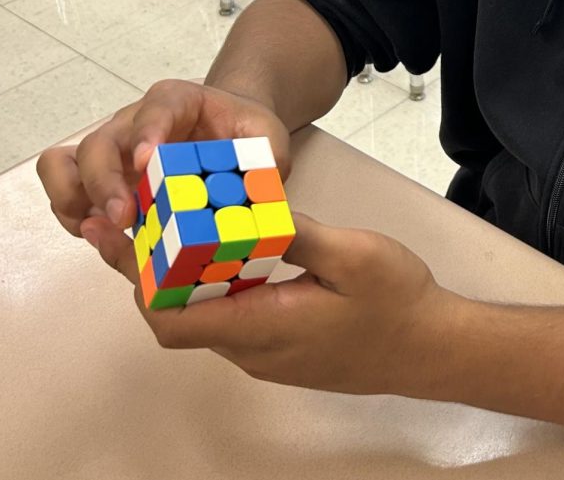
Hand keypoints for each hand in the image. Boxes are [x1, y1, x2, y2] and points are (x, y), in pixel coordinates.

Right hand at [35, 78, 291, 238]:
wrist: (228, 132)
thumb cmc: (244, 131)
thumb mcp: (267, 137)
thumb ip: (267, 157)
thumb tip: (258, 190)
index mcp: (178, 101)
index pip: (158, 107)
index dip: (148, 131)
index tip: (147, 161)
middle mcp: (135, 122)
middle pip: (100, 142)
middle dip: (104, 181)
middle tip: (124, 217)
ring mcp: (113, 151)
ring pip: (65, 163)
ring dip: (73, 197)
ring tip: (95, 229)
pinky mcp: (103, 180)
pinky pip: (67, 189)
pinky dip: (71, 212)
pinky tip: (96, 235)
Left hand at [87, 211, 465, 396]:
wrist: (431, 347)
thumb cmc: (395, 301)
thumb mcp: (353, 255)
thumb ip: (297, 234)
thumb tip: (246, 208)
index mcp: (262, 328)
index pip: (174, 322)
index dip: (142, 285)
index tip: (131, 238)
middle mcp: (253, 351)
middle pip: (180, 319)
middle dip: (152, 272)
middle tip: (137, 221)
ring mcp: (267, 355)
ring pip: (205, 318)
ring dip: (183, 278)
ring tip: (173, 225)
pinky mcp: (282, 351)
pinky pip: (231, 320)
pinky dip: (213, 287)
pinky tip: (224, 250)